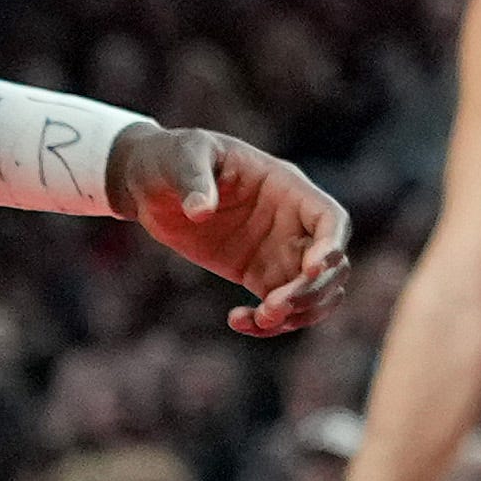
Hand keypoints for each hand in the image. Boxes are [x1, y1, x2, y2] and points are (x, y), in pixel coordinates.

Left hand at [113, 123, 353, 339]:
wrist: (150, 185)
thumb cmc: (172, 157)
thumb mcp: (182, 156)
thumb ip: (194, 179)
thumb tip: (200, 210)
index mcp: (286, 187)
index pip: (331, 220)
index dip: (331, 247)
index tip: (310, 270)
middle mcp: (292, 222)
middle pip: (331, 265)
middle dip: (310, 292)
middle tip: (271, 309)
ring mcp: (278, 251)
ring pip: (313, 293)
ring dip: (298, 314)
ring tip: (259, 320)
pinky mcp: (257, 275)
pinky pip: (279, 308)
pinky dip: (268, 324)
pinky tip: (238, 321)